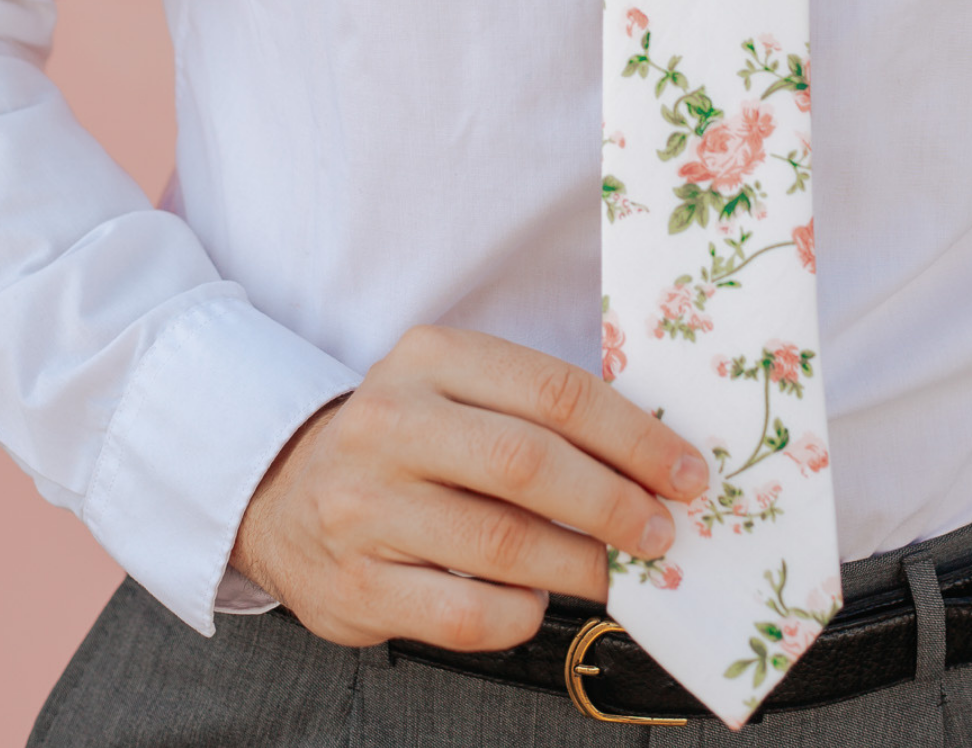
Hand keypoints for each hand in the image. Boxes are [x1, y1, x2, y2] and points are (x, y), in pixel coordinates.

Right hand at [231, 325, 708, 651]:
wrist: (285, 496)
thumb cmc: (408, 442)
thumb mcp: (458, 391)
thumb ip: (538, 412)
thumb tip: (654, 461)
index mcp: (430, 357)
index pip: (554, 392)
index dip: (634, 437)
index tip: (685, 472)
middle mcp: (391, 423)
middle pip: (529, 464)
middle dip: (614, 504)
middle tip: (661, 531)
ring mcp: (366, 507)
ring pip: (503, 545)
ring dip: (580, 565)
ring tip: (616, 571)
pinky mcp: (356, 587)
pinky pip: (467, 613)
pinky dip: (522, 611)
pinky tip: (539, 598)